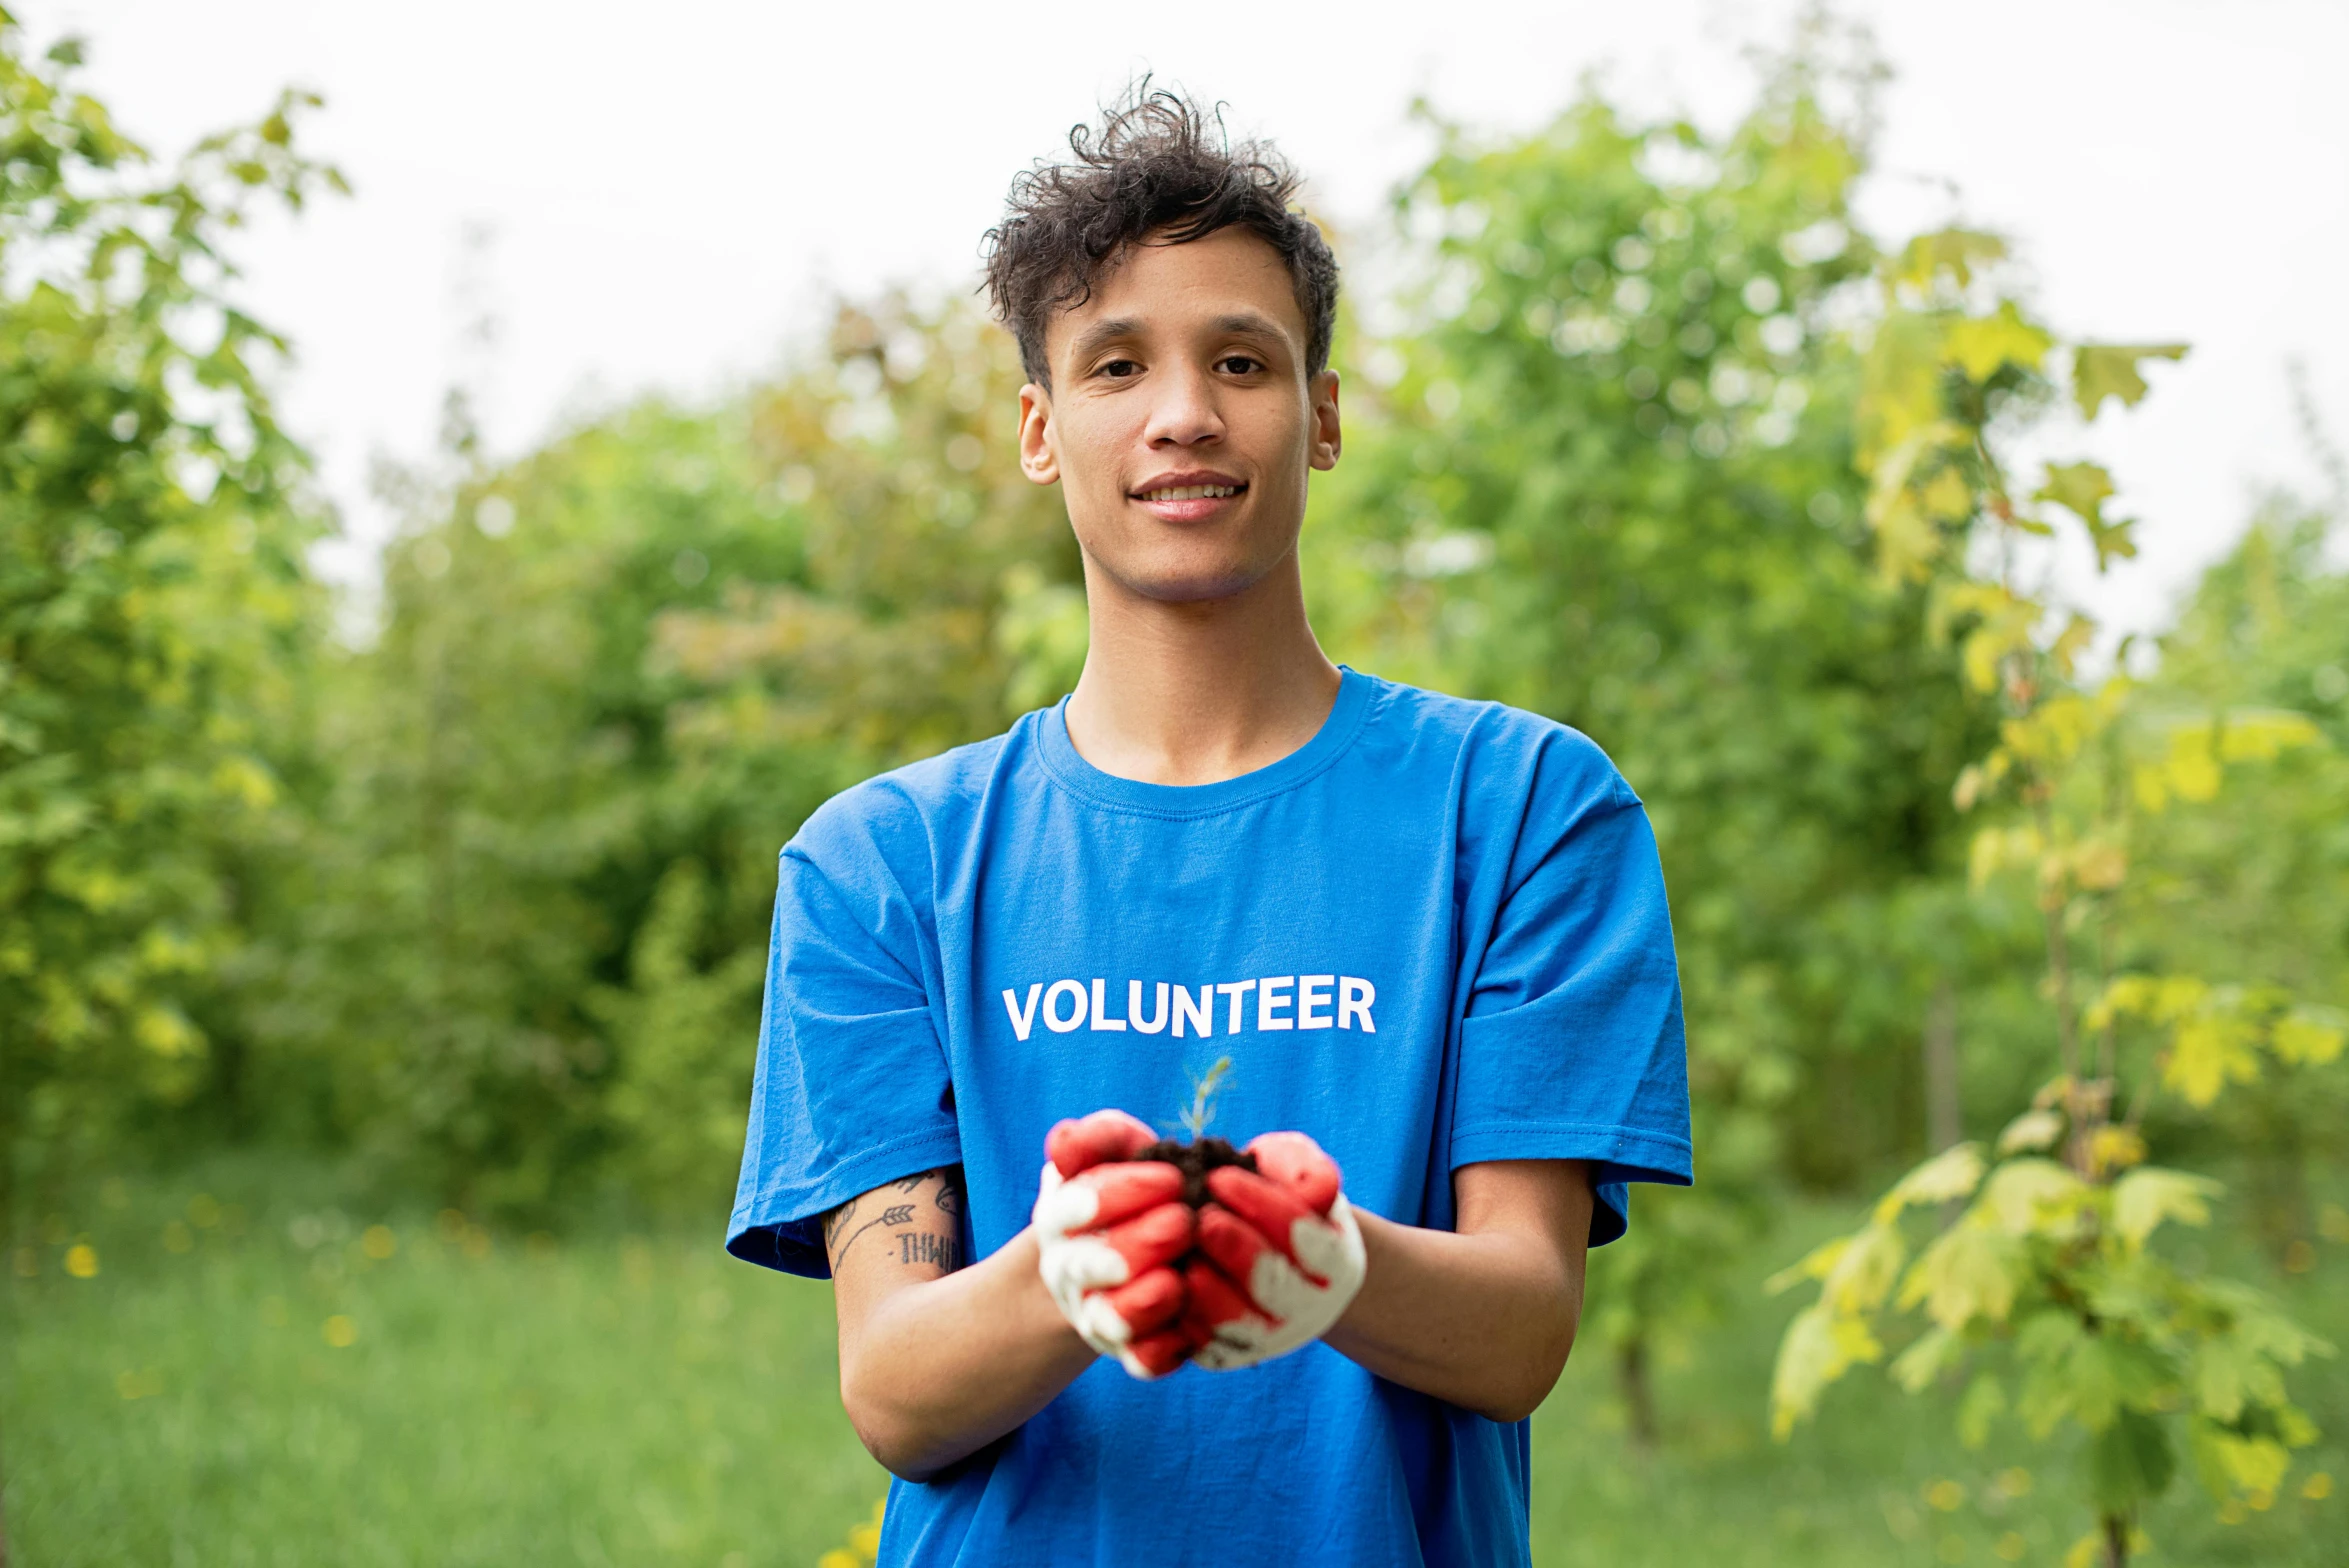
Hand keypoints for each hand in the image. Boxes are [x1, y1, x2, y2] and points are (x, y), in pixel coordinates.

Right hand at [1031, 1109, 1195, 1379]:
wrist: (1138, 1244)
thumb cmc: (1132, 1186)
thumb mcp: (1116, 1152)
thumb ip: (1098, 1138)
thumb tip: (1063, 1142)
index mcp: (1062, 1216)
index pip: (1077, 1206)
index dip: (1124, 1191)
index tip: (1173, 1178)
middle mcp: (1071, 1270)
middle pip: (1090, 1266)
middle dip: (1137, 1244)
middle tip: (1184, 1222)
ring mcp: (1097, 1314)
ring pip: (1109, 1319)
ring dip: (1142, 1303)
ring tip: (1177, 1282)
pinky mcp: (1131, 1350)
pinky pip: (1141, 1361)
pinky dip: (1162, 1350)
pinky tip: (1191, 1328)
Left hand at [1185, 1131, 1367, 1370]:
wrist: (1262, 1246)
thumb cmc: (1277, 1195)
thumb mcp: (1296, 1169)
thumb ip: (1305, 1169)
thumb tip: (1314, 1191)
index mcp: (1333, 1260)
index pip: (1302, 1235)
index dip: (1260, 1205)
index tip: (1219, 1177)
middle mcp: (1309, 1307)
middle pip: (1274, 1287)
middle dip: (1235, 1250)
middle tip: (1200, 1219)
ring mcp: (1270, 1338)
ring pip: (1238, 1325)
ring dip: (1207, 1290)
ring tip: (1183, 1255)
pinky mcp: (1229, 1355)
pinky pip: (1203, 1346)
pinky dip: (1182, 1318)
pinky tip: (1164, 1282)